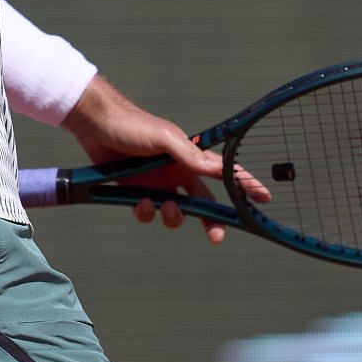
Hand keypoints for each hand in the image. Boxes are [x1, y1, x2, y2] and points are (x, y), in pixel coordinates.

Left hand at [60, 77, 268, 244]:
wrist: (95, 125)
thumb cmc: (133, 125)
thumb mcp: (164, 138)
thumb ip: (189, 156)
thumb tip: (217, 169)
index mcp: (189, 156)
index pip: (224, 172)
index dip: (245, 185)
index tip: (265, 198)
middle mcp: (176, 171)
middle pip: (203, 201)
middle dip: (212, 220)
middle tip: (218, 236)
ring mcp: (156, 182)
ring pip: (175, 211)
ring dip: (173, 216)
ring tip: (165, 209)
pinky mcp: (135, 190)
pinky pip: (147, 212)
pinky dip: (146, 212)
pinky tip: (138, 202)